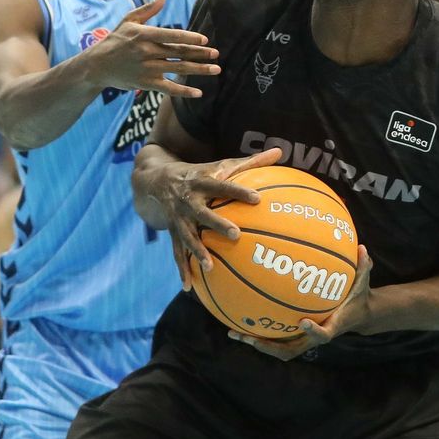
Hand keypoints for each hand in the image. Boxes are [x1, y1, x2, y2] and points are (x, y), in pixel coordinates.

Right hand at [82, 0, 222, 98]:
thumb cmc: (115, 40)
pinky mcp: (146, 83)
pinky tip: (199, 92)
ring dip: (199, 70)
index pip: (171, 36)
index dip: (189, 38)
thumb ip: (148, 9)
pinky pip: (169, 88)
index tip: (205, 40)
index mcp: (144, 35)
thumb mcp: (129, 20)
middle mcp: (147, 52)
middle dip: (200, 54)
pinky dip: (184, 91)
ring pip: (178, 69)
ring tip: (216, 69)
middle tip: (216, 54)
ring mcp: (147, 69)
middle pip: (179, 53)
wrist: (97, 65)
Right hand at [149, 147, 280, 264]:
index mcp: (202, 182)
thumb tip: (280, 151)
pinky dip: (182, 269)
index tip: (257, 199)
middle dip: (217, 224)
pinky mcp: (172, 232)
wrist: (158, 180)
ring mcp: (178, 218)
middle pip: (203, 213)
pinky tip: (189, 287)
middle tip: (236, 234)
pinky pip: (177, 252)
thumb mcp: (222, 164)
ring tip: (211, 266)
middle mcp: (188, 201)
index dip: (239, 191)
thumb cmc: (201, 173)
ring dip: (198, 251)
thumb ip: (251, 162)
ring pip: (187, 236)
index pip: (223, 186)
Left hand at [230, 245, 371, 359]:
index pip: (323, 334)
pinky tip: (239, 321)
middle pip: (290, 350)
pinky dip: (258, 333)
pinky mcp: (296, 335)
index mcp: (332, 326)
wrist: (358, 316)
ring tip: (234, 333)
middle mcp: (314, 337)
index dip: (313, 331)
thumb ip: (363, 267)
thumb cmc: (358, 296)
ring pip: (277, 348)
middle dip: (268, 347)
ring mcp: (303, 338)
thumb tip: (363, 247)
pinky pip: (276, 338)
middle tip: (249, 338)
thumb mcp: (363, 281)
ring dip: (256, 343)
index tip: (303, 322)